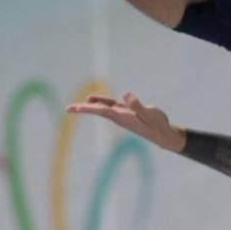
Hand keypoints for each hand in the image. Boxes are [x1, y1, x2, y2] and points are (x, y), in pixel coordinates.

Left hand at [65, 92, 185, 152]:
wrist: (162, 134)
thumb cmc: (157, 124)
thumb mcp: (150, 114)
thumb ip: (138, 105)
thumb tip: (126, 95)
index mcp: (123, 117)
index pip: (102, 111)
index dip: (89, 108)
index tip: (76, 109)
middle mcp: (119, 117)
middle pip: (98, 111)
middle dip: (83, 109)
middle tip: (68, 109)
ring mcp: (122, 115)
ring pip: (102, 109)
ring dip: (89, 107)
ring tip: (76, 107)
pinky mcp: (126, 113)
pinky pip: (109, 107)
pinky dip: (101, 102)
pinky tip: (94, 100)